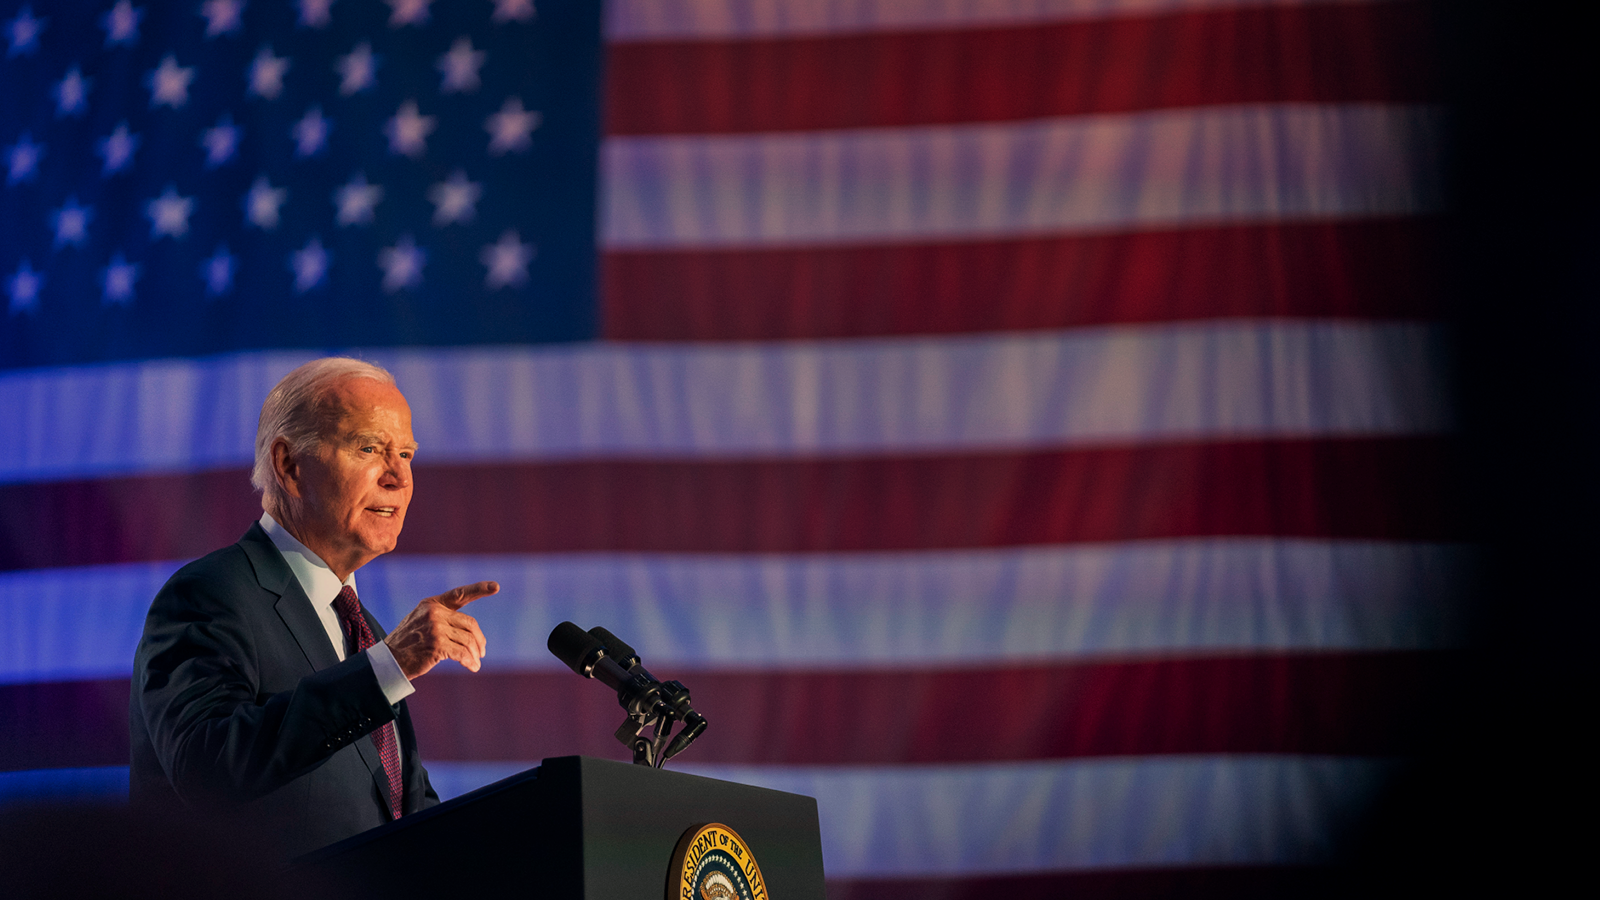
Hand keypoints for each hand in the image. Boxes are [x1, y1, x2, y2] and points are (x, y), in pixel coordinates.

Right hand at [383, 581, 497, 678]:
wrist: (389, 660)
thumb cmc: (408, 642)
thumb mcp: (422, 620)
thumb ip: (442, 617)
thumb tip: (470, 629)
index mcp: (432, 604)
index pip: (460, 594)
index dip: (479, 589)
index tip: (495, 586)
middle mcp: (435, 613)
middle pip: (470, 624)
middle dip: (479, 639)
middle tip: (482, 651)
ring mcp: (436, 629)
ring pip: (468, 640)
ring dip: (475, 654)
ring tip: (476, 662)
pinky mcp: (437, 646)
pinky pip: (462, 654)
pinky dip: (470, 662)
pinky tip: (472, 667)